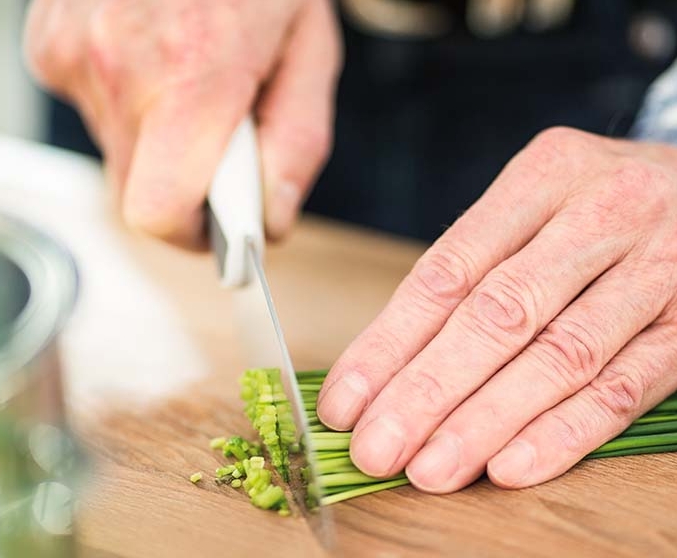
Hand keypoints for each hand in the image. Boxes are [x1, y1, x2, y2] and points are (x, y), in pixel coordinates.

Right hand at [24, 0, 340, 247]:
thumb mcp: (310, 48)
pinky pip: (96, 114)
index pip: (161, 214)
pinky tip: (155, 58)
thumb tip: (272, 220)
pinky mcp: (48, 46)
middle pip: (139, 193)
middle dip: (185, 183)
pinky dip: (131, 104)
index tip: (220, 228)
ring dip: (159, 139)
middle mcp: (119, 66)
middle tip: (219, 136)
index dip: (194, 235)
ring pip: (118, 155)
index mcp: (194, 73)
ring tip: (190, 81)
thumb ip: (297, 143)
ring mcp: (73, 53)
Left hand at [317, 127, 676, 491]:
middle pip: (498, 315)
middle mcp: (602, 213)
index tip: (345, 401)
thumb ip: (476, 266)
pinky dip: (565, 432)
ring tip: (431, 469)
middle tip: (376, 449)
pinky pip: (626, 385)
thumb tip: (388, 360)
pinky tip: (511, 467)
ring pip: (559, 356)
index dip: (389, 342)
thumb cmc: (598, 205)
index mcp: (544, 175)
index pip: (448, 270)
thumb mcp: (539, 203)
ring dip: (486, 420)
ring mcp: (658, 267)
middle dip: (427, 390)